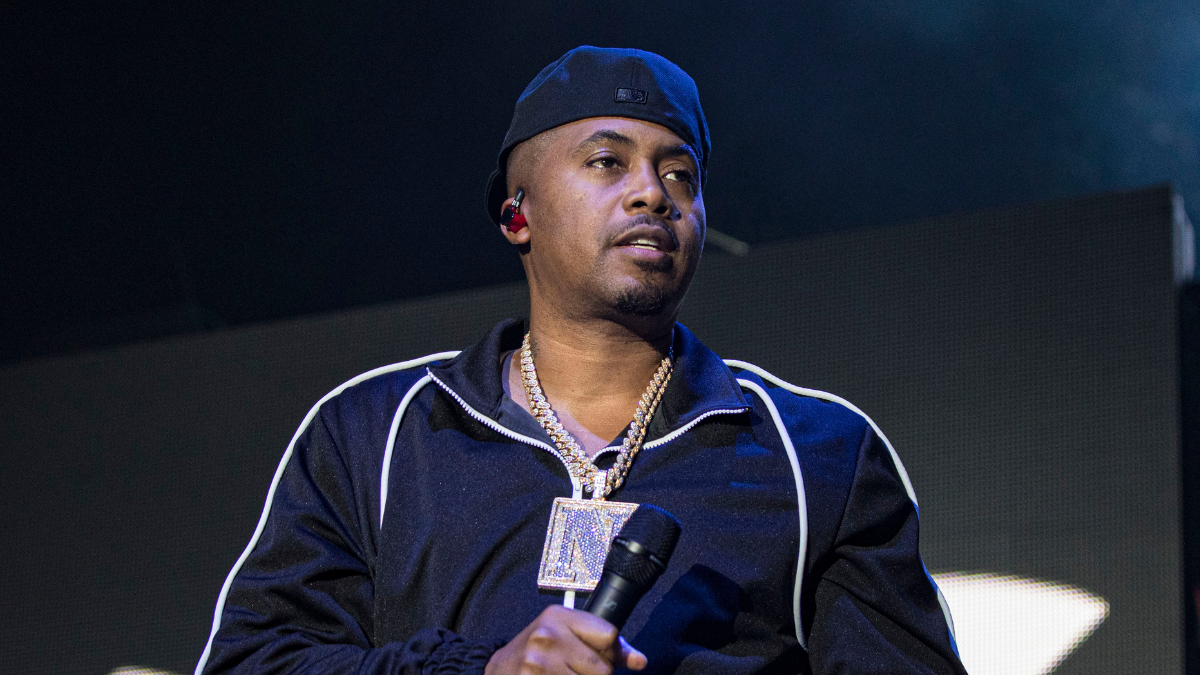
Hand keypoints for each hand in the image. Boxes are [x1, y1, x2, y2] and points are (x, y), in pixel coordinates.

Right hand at [485, 604, 646, 674]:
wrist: (497, 670)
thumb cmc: (538, 651)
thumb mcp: (566, 635)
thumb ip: (606, 645)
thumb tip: (641, 662)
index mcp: (558, 616)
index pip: (609, 635)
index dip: (610, 651)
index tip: (599, 656)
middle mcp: (548, 636)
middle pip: (603, 669)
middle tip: (577, 671)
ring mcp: (539, 664)